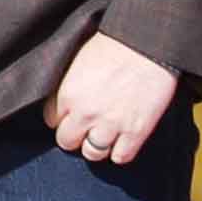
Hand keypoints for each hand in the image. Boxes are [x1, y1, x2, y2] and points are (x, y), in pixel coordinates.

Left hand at [43, 33, 179, 168]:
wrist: (149, 44)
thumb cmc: (115, 44)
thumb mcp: (79, 60)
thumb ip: (69, 86)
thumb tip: (65, 103)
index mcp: (67, 94)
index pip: (52, 121)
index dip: (64, 117)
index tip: (73, 114)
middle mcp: (85, 114)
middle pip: (67, 142)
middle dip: (76, 135)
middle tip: (88, 127)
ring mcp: (111, 125)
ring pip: (93, 153)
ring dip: (98, 145)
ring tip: (106, 134)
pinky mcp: (136, 132)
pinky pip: (121, 157)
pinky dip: (121, 151)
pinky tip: (124, 139)